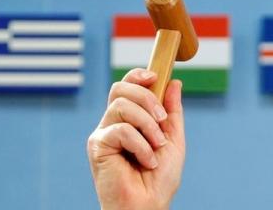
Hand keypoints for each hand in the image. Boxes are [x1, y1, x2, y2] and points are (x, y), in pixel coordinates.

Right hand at [87, 68, 185, 209]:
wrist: (148, 207)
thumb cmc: (158, 179)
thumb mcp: (172, 139)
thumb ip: (172, 112)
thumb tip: (174, 82)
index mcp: (128, 119)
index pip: (125, 86)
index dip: (137, 76)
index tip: (154, 77)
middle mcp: (112, 123)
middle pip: (120, 88)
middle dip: (145, 97)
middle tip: (161, 119)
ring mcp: (103, 133)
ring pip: (120, 105)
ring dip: (146, 123)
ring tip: (156, 146)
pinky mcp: (97, 146)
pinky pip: (120, 129)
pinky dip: (140, 144)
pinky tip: (146, 161)